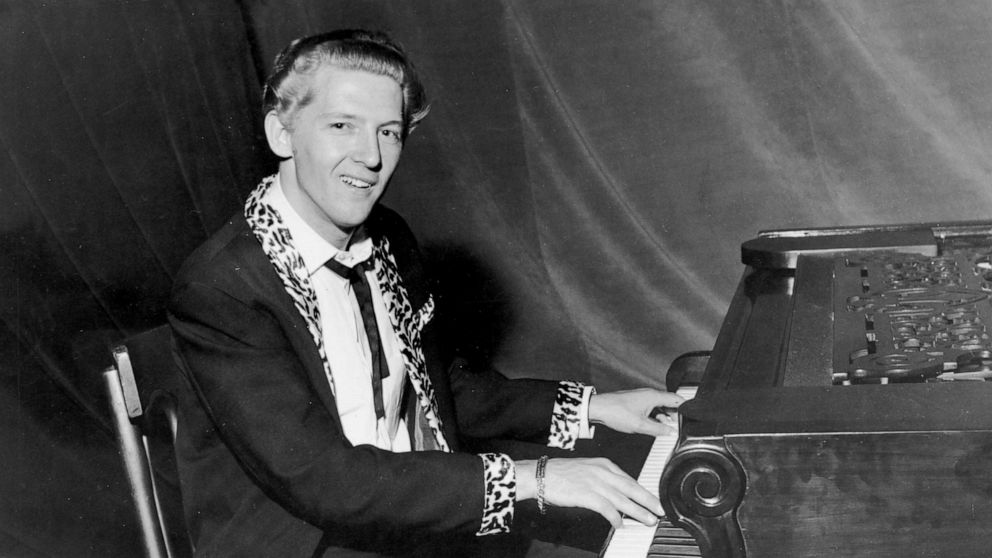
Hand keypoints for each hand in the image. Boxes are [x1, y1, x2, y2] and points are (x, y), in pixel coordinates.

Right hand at [516, 457, 661, 527]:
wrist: (541, 474)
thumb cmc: (560, 473)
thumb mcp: (587, 468)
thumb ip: (602, 477)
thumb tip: (617, 491)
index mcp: (604, 464)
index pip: (629, 479)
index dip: (643, 491)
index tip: (652, 499)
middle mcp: (602, 472)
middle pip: (631, 488)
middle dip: (648, 500)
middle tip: (660, 510)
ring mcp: (595, 483)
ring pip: (623, 500)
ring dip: (638, 512)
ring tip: (648, 520)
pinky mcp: (587, 495)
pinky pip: (607, 509)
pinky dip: (615, 518)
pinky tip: (620, 525)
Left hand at [588, 388, 684, 436]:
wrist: (598, 408)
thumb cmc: (617, 413)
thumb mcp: (640, 425)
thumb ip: (658, 428)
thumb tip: (670, 431)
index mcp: (653, 396)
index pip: (676, 399)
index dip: (685, 408)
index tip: (691, 416)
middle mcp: (649, 394)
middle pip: (669, 401)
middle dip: (676, 413)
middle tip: (680, 425)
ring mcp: (642, 397)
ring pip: (660, 405)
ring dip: (665, 415)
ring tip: (667, 426)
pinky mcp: (636, 401)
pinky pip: (652, 406)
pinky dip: (656, 414)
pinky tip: (654, 423)